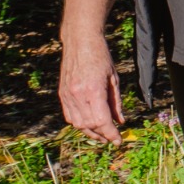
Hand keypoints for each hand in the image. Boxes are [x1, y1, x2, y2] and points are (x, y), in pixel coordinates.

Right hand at [57, 29, 125, 143]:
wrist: (80, 42)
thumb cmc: (101, 57)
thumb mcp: (114, 79)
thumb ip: (116, 102)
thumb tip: (121, 121)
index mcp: (93, 91)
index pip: (102, 121)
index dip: (111, 133)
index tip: (118, 141)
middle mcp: (78, 95)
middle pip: (90, 125)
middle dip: (102, 135)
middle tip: (112, 138)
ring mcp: (67, 95)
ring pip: (78, 123)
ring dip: (90, 132)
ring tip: (101, 134)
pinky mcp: (62, 94)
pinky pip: (69, 115)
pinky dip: (79, 123)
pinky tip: (88, 123)